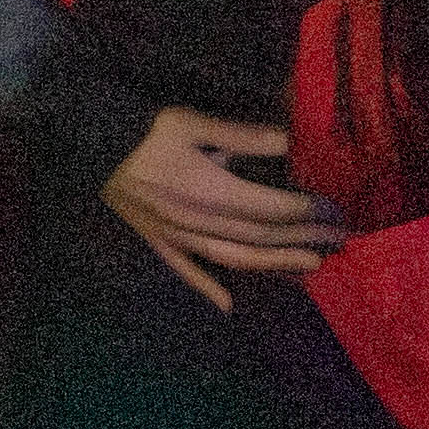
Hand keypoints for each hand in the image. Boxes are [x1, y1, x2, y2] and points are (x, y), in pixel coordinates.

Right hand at [105, 105, 335, 308]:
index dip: (308, 212)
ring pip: (235, 260)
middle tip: (339, 238)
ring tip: (309, 266)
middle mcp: (201, 224)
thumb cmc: (142, 131)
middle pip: (262, 237)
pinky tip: (228, 306)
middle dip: (304, 238)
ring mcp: (179, 238)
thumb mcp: (190, 122)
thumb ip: (241, 136)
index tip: (336, 210)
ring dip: (275, 265)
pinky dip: (208, 289)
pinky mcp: (158, 242)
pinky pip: (186, 271)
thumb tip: (288, 140)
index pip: (273, 209)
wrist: (89, 146)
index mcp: (213, 193)